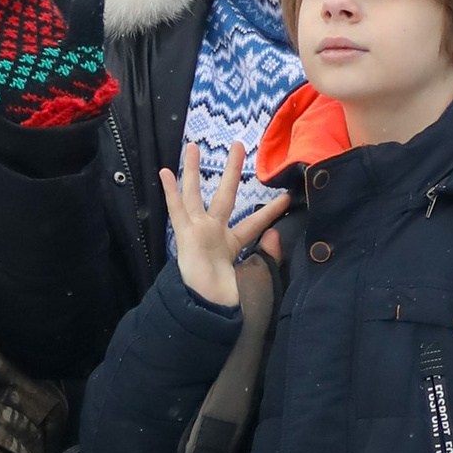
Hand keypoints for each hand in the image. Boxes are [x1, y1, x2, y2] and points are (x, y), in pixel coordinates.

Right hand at [158, 133, 283, 307]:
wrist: (205, 306)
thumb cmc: (228, 296)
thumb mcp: (256, 276)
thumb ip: (268, 257)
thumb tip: (277, 235)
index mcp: (232, 244)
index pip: (254, 223)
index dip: (270, 213)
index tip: (287, 198)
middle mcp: (214, 232)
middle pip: (225, 195)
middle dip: (232, 171)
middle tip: (238, 145)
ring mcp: (197, 231)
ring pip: (195, 194)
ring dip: (192, 171)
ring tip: (192, 146)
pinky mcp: (185, 235)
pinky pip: (177, 210)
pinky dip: (171, 192)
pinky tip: (165, 173)